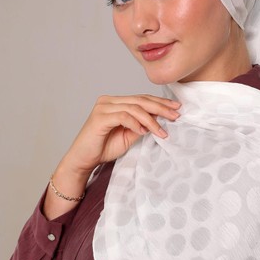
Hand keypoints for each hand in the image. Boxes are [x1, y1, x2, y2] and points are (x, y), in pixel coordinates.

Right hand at [60, 94, 181, 176]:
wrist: (83, 160)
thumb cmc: (103, 148)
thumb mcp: (128, 136)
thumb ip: (141, 125)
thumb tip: (159, 120)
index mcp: (116, 103)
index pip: (141, 99)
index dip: (160, 103)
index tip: (176, 108)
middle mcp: (109, 101)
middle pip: (140, 100)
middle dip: (160, 108)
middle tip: (175, 115)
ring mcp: (103, 107)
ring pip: (134, 108)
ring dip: (151, 120)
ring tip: (162, 131)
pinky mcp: (100, 117)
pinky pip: (123, 116)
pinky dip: (136, 123)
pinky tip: (144, 131)